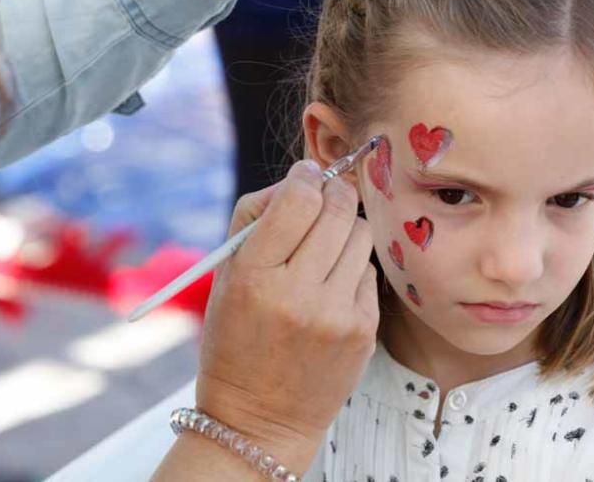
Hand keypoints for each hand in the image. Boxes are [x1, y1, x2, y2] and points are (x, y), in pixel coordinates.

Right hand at [195, 160, 378, 471]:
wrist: (260, 418)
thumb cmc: (236, 339)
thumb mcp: (225, 277)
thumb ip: (255, 219)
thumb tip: (302, 178)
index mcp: (254, 276)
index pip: (297, 199)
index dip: (306, 176)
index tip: (307, 175)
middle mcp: (297, 293)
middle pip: (338, 209)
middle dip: (333, 192)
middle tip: (325, 196)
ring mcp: (335, 314)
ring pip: (361, 234)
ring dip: (346, 228)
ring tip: (325, 246)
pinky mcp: (363, 330)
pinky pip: (369, 271)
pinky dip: (353, 267)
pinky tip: (332, 285)